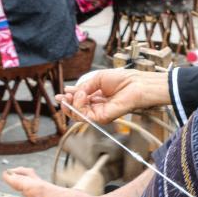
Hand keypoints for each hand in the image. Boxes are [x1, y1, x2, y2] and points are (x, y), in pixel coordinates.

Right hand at [55, 69, 170, 123]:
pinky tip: (80, 98)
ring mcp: (99, 113)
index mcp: (96, 96)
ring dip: (71, 105)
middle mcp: (97, 106)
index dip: (68, 98)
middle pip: (76, 110)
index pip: (79, 100)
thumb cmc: (123, 80)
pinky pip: (85, 117)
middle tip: (63, 97)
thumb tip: (72, 92)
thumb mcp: (97, 78)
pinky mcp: (103, 117)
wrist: (135, 83)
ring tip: (72, 96)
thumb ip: (84, 86)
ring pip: (78, 116)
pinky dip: (78, 107)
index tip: (61, 94)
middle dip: (66, 104)